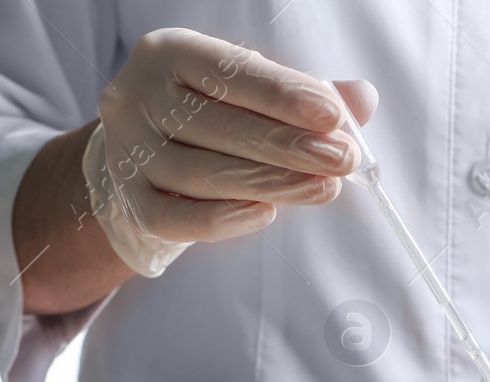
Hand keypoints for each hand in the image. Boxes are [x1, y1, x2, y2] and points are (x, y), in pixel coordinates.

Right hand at [91, 29, 375, 261]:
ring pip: (200, 175)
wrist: (144, 153)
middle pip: (217, 126)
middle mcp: (137, 96)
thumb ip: (303, 95)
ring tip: (322, 188)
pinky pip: (174, 219)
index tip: (334, 115)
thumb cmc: (210, 114)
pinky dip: (222, 220)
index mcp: (169, 53)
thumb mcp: (249, 91)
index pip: (229, 72)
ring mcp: (127, 151)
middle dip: (289, 145)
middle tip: (342, 160)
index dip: (283, 95)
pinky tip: (266, 213)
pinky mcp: (127, 200)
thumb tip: (363, 98)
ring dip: (270, 184)